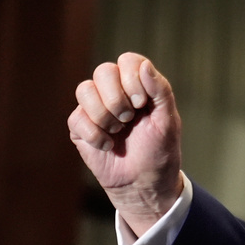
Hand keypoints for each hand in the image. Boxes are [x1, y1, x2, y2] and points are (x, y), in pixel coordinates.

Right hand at [68, 53, 182, 235]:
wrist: (144, 183)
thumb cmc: (159, 151)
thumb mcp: (168, 121)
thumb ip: (160, 91)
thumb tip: (144, 65)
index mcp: (139, 86)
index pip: (128, 61)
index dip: (132, 78)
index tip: (143, 103)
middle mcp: (115, 92)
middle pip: (103, 71)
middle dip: (117, 97)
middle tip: (130, 118)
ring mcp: (95, 108)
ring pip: (84, 89)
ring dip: (105, 115)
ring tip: (118, 131)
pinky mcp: (80, 127)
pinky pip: (76, 118)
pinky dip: (96, 135)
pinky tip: (108, 146)